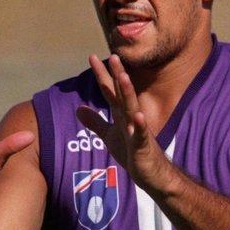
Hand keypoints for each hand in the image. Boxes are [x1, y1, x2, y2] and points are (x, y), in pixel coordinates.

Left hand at [76, 54, 171, 190]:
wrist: (152, 174)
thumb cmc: (132, 153)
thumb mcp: (109, 136)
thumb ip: (96, 122)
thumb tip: (78, 109)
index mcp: (122, 114)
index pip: (109, 91)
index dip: (101, 75)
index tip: (92, 56)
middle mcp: (130, 118)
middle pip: (122, 94)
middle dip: (117, 75)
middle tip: (113, 55)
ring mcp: (137, 131)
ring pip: (132, 109)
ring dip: (128, 93)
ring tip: (123, 77)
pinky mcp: (142, 146)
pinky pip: (141, 135)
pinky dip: (140, 125)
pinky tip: (139, 116)